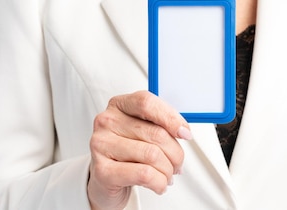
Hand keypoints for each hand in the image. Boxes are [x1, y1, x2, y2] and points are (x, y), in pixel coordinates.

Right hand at [87, 91, 191, 209]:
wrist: (105, 180)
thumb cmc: (127, 152)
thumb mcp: (143, 132)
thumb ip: (160, 125)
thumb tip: (183, 131)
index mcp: (119, 105)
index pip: (146, 103)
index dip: (170, 117)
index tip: (185, 133)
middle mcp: (107, 122)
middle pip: (155, 133)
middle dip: (175, 153)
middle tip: (177, 164)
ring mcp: (101, 145)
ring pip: (152, 155)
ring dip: (168, 170)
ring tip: (167, 175)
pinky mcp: (102, 170)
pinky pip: (144, 174)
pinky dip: (159, 182)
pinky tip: (158, 184)